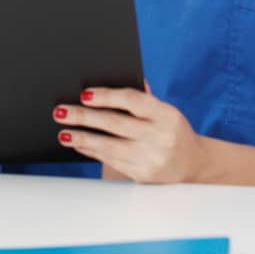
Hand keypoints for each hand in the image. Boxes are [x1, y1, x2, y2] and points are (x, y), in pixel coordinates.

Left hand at [53, 85, 204, 182]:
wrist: (193, 166)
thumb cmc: (172, 130)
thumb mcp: (166, 111)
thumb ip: (142, 97)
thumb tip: (114, 78)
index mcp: (166, 115)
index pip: (132, 100)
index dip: (107, 96)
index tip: (84, 94)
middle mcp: (159, 137)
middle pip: (115, 123)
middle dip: (84, 117)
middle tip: (61, 111)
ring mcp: (151, 158)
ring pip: (109, 146)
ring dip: (82, 138)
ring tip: (63, 132)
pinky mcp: (142, 175)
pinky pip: (111, 161)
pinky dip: (92, 152)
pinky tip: (79, 144)